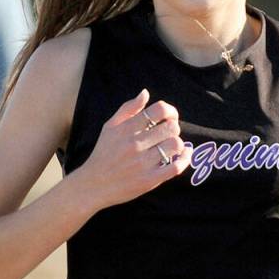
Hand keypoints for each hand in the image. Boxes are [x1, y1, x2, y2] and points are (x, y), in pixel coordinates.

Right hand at [75, 89, 189, 210]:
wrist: (93, 185)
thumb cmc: (103, 153)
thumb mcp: (110, 127)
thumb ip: (128, 108)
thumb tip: (145, 93)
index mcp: (126, 129)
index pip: (158, 110)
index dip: (170, 110)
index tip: (169, 116)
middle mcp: (135, 144)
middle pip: (170, 127)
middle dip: (174, 127)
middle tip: (169, 133)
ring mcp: (142, 163)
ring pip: (175, 145)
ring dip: (177, 143)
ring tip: (171, 145)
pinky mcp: (149, 180)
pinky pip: (175, 167)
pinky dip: (185, 159)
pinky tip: (184, 154)